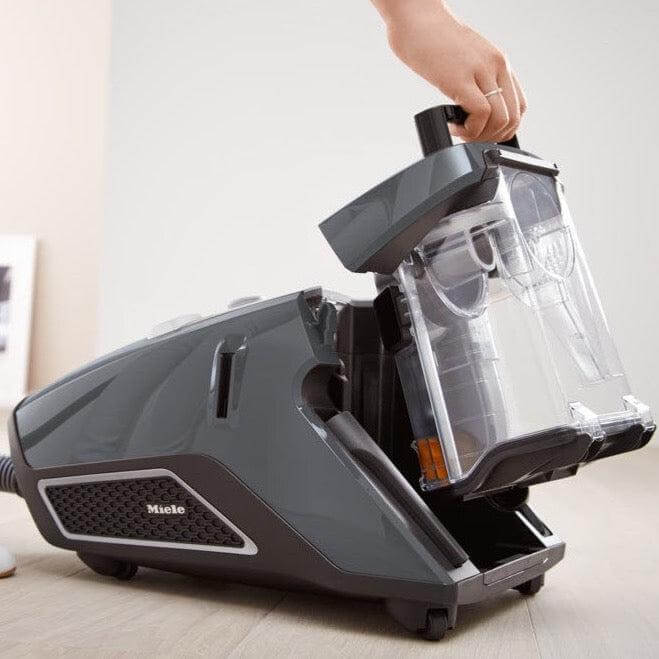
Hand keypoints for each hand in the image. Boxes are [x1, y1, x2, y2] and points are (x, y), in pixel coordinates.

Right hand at [372, 0, 526, 141]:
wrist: (415, 21)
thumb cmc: (433, 41)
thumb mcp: (466, 60)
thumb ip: (476, 80)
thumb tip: (474, 107)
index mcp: (499, 62)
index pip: (519, 106)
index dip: (503, 128)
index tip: (483, 132)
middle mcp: (495, 66)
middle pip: (513, 117)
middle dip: (492, 137)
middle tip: (470, 137)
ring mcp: (481, 72)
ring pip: (500, 118)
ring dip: (480, 135)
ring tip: (460, 132)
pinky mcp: (462, 79)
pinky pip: (481, 114)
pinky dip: (469, 129)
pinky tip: (453, 126)